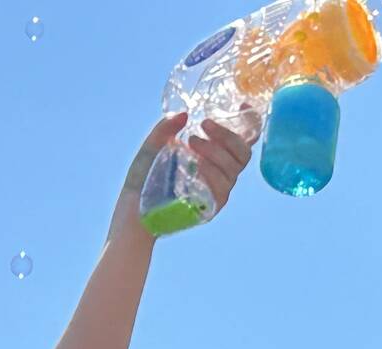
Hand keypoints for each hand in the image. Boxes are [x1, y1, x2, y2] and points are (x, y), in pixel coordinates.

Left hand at [114, 111, 254, 241]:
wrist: (132, 209)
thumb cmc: (143, 179)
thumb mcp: (152, 147)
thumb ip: (165, 128)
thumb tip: (184, 115)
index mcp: (213, 157)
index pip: (241, 141)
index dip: (249, 123)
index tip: (241, 104)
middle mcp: (221, 174)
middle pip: (242, 153)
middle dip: (226, 135)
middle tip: (204, 125)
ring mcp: (217, 192)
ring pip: (233, 169)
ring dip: (215, 150)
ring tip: (191, 142)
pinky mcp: (210, 208)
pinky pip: (221, 189)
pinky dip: (210, 173)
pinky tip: (197, 164)